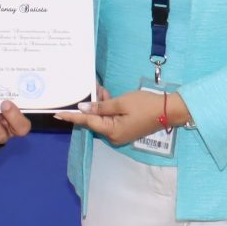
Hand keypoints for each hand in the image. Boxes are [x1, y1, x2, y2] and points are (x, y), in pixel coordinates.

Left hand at [54, 86, 174, 148]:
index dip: (72, 116)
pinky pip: (111, 120)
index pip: (87, 121)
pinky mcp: (126, 129)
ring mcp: (120, 134)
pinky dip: (109, 109)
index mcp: (112, 131)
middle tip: (92, 89)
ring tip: (102, 90)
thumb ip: (101, 107)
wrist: (169, 111)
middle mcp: (114, 136)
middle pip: (95, 120)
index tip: (57, 114)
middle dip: (91, 105)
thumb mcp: (121, 103)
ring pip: (103, 119)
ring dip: (101, 105)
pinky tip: (108, 97)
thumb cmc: (145, 105)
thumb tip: (84, 109)